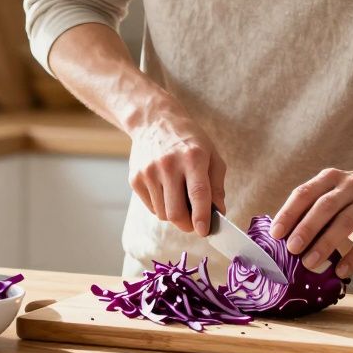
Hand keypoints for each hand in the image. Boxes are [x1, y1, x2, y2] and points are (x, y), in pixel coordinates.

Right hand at [127, 105, 226, 235]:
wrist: (154, 121)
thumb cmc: (189, 140)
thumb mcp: (212, 155)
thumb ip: (216, 186)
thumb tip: (218, 213)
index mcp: (192, 157)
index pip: (198, 194)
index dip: (202, 217)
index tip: (205, 231)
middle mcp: (168, 165)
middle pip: (176, 212)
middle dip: (188, 225)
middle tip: (195, 224)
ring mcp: (148, 172)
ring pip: (163, 214)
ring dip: (175, 215)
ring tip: (180, 198)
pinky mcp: (135, 178)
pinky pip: (151, 207)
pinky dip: (162, 207)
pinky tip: (166, 190)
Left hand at [269, 162, 352, 277]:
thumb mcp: (334, 188)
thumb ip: (314, 206)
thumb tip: (286, 236)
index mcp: (330, 178)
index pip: (305, 193)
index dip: (288, 213)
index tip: (275, 233)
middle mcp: (349, 186)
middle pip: (324, 207)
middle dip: (306, 228)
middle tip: (291, 249)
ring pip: (344, 223)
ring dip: (325, 244)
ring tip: (310, 263)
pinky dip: (352, 257)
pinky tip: (340, 271)